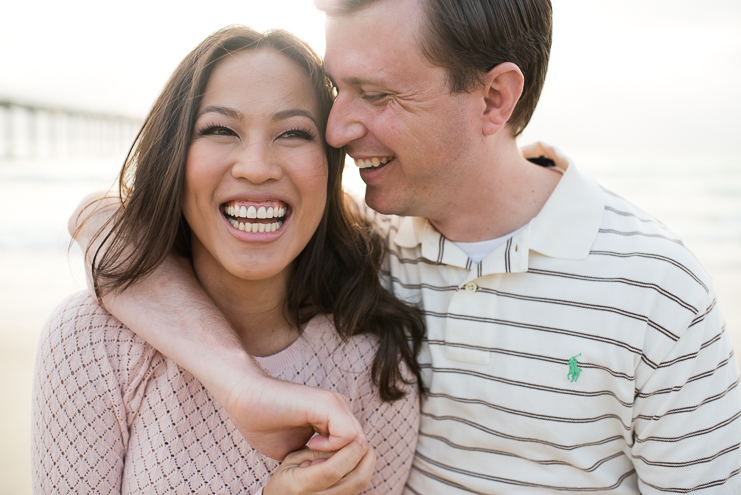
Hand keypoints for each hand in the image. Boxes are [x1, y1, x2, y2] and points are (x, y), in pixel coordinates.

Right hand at [223, 373, 364, 459]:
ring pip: (359, 443)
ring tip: (312, 454)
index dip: (342, 468)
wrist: (245, 398)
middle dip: (343, 466)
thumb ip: (319, 457)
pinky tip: (311, 443)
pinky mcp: (328, 404)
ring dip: (338, 459)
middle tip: (317, 466)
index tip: (316, 468)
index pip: (356, 450)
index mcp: (335, 419)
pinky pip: (348, 435)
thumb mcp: (298, 449)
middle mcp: (340, 409)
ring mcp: (336, 404)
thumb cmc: (265, 424)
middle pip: (362, 449)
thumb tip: (334, 477)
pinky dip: (333, 447)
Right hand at [264, 438, 375, 494]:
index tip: (358, 437)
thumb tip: (345, 445)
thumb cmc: (285, 479)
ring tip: (363, 450)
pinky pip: (356, 489)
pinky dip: (361, 473)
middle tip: (364, 442)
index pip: (333, 470)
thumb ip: (317, 452)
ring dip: (366, 465)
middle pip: (354, 481)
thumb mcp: (292, 459)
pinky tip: (357, 461)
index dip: (349, 452)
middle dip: (366, 458)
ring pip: (359, 486)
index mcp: (300, 486)